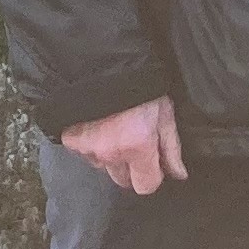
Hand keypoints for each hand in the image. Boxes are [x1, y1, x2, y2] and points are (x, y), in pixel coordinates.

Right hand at [62, 95, 187, 194]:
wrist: (101, 62)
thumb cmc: (139, 84)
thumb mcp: (164, 112)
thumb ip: (171, 147)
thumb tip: (178, 174)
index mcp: (137, 146)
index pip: (145, 186)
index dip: (152, 176)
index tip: (154, 163)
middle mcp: (110, 153)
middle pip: (123, 181)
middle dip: (132, 168)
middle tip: (136, 142)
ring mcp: (87, 148)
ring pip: (103, 168)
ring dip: (111, 156)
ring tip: (116, 130)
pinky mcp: (70, 140)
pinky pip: (85, 154)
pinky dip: (92, 146)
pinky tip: (99, 126)